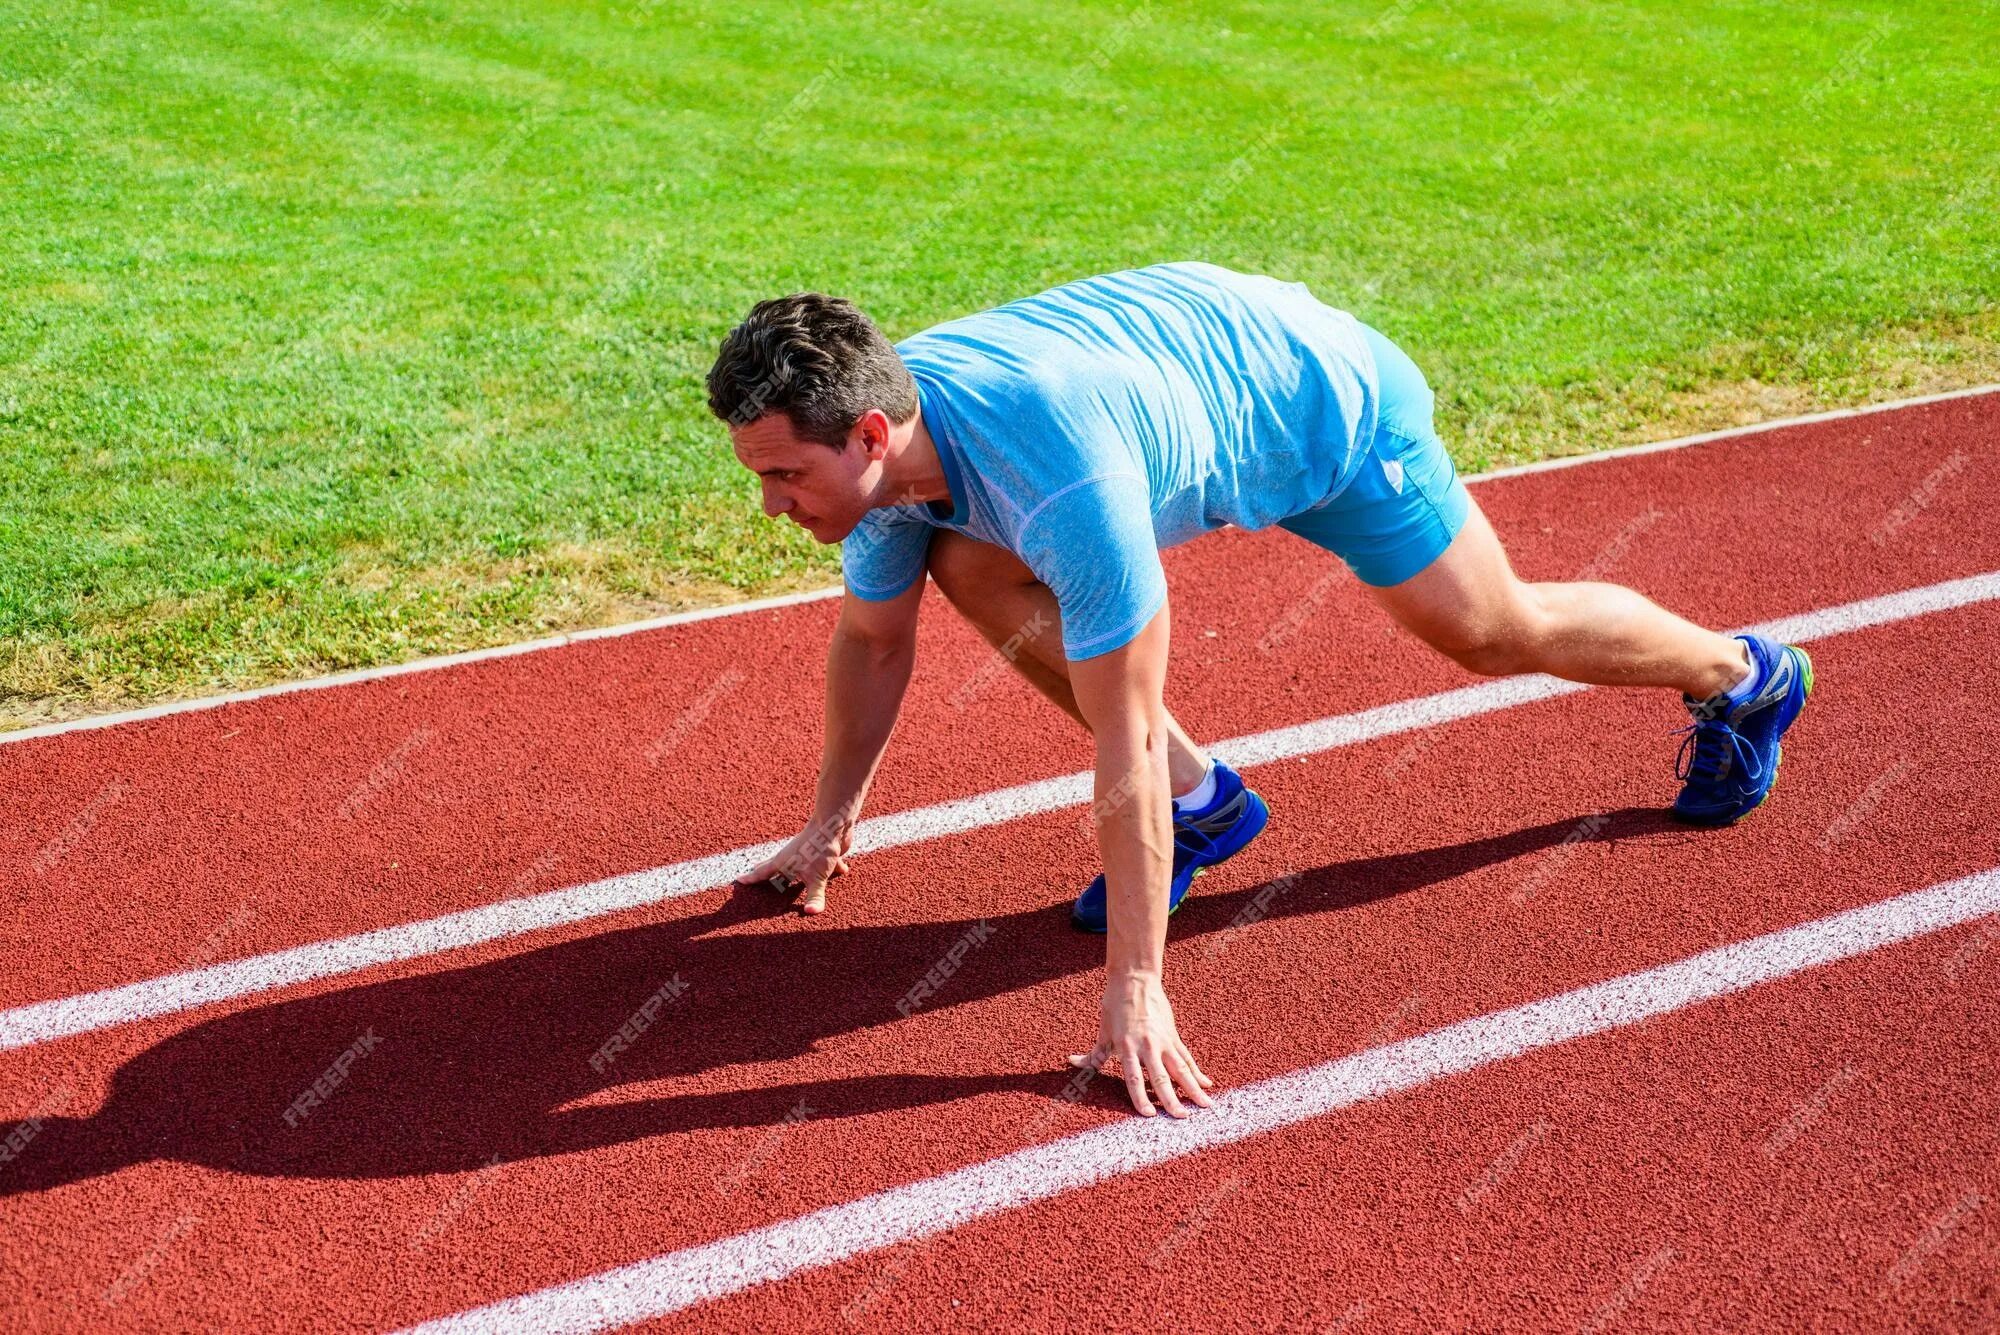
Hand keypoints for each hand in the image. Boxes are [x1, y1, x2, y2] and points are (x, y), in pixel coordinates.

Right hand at [731, 813, 853, 915]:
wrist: (834, 823)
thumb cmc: (819, 847)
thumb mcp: (816, 877)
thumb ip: (814, 896)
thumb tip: (810, 913)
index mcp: (784, 862)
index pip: (763, 873)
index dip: (752, 879)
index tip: (739, 880)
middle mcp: (792, 857)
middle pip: (776, 868)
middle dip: (767, 875)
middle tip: (755, 877)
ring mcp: (806, 854)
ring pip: (799, 866)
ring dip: (798, 874)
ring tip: (794, 880)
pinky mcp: (822, 852)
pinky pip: (823, 863)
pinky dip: (830, 868)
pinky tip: (841, 871)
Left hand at [1072, 973, 1215, 1117]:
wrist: (1135, 980)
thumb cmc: (1115, 1006)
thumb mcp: (1103, 1032)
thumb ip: (1092, 1054)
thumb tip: (1071, 1062)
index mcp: (1127, 1047)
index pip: (1134, 1078)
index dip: (1140, 1097)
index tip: (1149, 1115)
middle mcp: (1147, 1046)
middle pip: (1161, 1077)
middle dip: (1172, 1100)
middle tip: (1182, 1118)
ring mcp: (1163, 1041)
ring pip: (1181, 1069)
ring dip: (1194, 1088)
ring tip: (1206, 1105)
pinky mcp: (1173, 1035)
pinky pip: (1186, 1057)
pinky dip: (1197, 1072)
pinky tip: (1207, 1084)